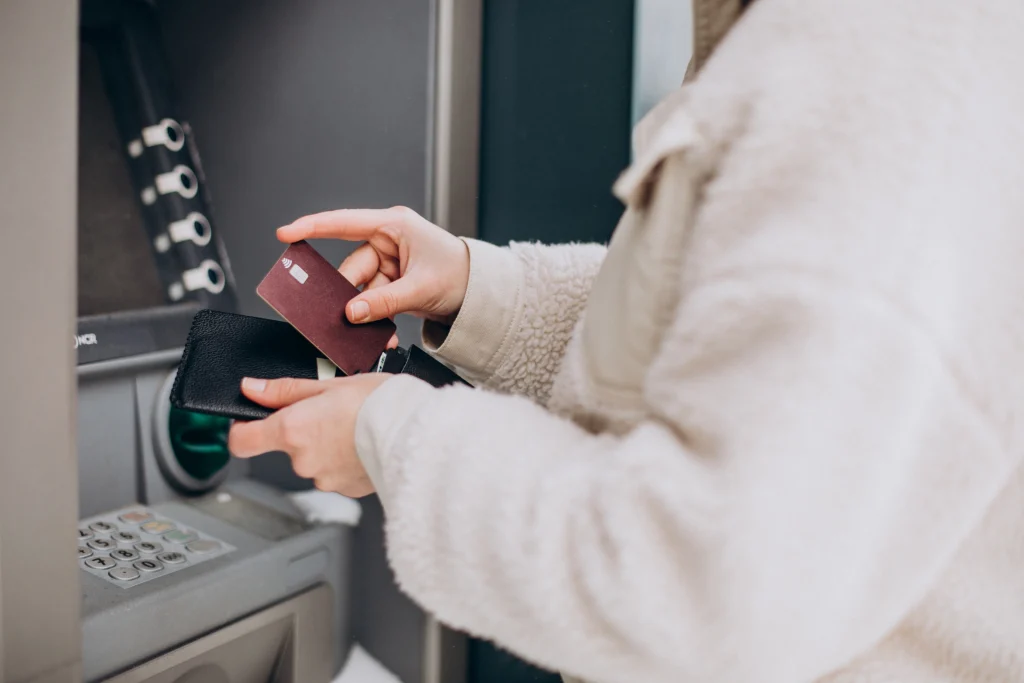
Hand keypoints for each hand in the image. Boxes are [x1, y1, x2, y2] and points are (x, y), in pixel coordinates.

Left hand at [227, 374, 392, 496]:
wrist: (419, 432)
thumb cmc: (380, 403)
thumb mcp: (330, 384)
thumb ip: (285, 391)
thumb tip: (252, 389)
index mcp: (292, 430)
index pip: (242, 441)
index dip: (243, 429)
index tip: (252, 419)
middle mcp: (303, 460)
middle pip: (286, 446)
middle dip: (303, 430)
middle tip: (332, 410)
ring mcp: (324, 479)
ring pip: (314, 459)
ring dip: (327, 445)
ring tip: (355, 426)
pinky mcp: (346, 490)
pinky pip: (336, 472)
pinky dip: (345, 459)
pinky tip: (365, 443)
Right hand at [277, 206, 469, 327]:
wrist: (481, 294)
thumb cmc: (460, 275)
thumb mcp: (420, 288)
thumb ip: (383, 301)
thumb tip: (352, 312)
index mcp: (394, 227)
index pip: (344, 223)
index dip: (312, 227)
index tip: (285, 234)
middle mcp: (387, 241)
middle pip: (351, 269)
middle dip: (348, 296)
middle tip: (343, 318)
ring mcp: (389, 263)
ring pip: (360, 290)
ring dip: (366, 314)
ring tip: (376, 332)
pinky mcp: (391, 282)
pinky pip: (372, 301)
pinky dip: (376, 318)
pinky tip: (385, 334)